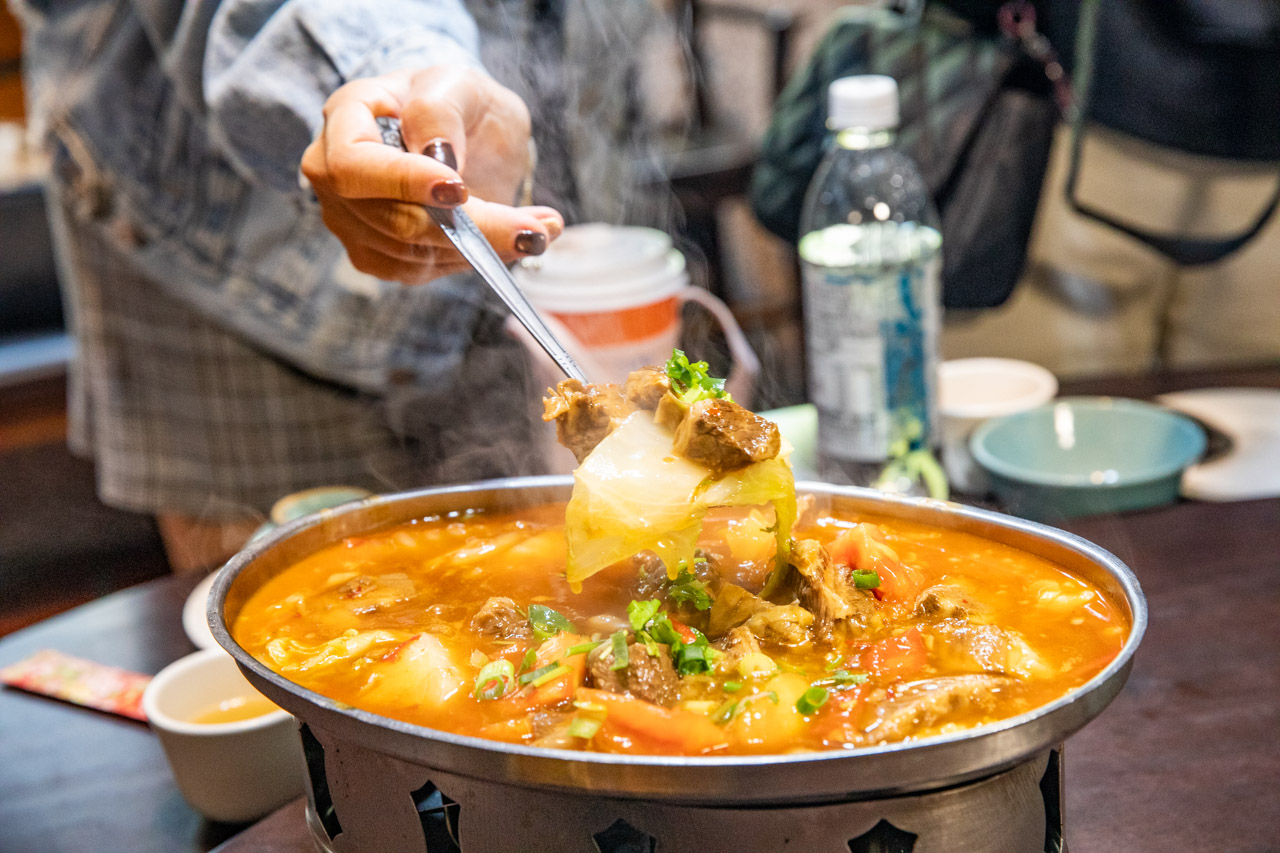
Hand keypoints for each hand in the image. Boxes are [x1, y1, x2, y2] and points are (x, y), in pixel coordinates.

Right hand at [301, 66, 563, 283]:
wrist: (462, 131)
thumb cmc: (455, 100)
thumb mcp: (459, 85)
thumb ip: (442, 110)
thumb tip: (439, 158)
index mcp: (346, 117)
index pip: (356, 164)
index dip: (403, 182)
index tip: (458, 189)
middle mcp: (334, 174)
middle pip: (393, 220)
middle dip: (469, 229)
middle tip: (534, 231)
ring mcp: (350, 220)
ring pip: (413, 254)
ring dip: (484, 248)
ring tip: (539, 230)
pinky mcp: (377, 254)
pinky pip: (422, 270)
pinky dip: (472, 261)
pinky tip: (510, 241)